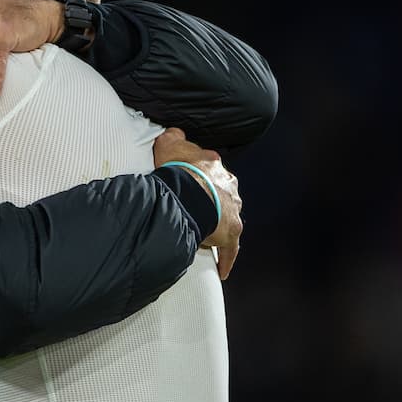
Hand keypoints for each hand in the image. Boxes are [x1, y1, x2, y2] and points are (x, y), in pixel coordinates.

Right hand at [153, 128, 242, 280]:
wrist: (186, 194)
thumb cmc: (176, 170)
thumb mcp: (169, 144)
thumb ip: (173, 137)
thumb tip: (174, 132)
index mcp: (214, 165)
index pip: (209, 170)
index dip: (198, 177)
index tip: (191, 184)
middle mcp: (228, 185)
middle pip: (222, 193)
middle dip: (212, 200)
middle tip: (196, 210)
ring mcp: (232, 209)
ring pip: (228, 218)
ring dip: (218, 224)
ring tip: (205, 233)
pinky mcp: (231, 232)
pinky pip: (230, 248)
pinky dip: (226, 258)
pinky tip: (222, 269)